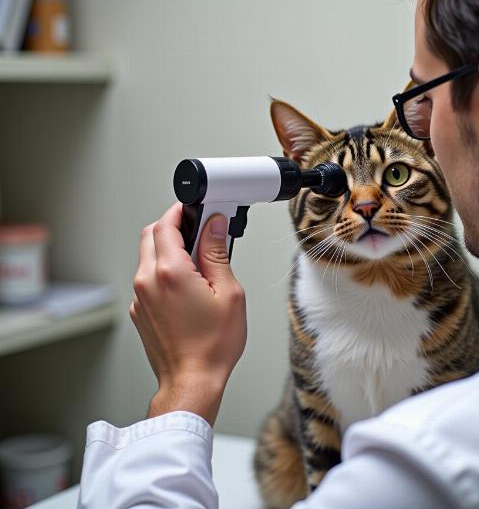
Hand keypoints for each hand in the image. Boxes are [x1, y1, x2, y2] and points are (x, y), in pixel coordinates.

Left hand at [130, 203, 246, 424]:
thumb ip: (217, 253)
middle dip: (172, 226)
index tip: (195, 209)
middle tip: (197, 231)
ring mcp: (140, 297)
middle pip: (151, 235)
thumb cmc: (212, 345)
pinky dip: (163, 271)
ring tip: (198, 263)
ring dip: (168, 249)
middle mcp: (148, 281)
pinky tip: (187, 285)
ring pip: (147, 256)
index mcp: (170, 272)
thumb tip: (214, 226)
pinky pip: (147, 278)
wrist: (192, 381)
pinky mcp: (139, 310)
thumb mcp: (228, 292)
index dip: (181, 211)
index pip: (166, 224)